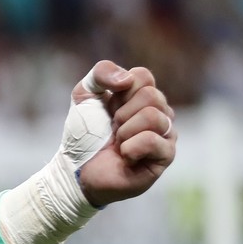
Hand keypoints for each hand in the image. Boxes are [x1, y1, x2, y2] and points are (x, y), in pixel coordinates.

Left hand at [65, 61, 177, 206]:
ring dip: (125, 132)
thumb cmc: (83, 134)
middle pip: (151, 95)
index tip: (107, 107)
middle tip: (112, 129)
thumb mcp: (84, 95)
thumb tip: (127, 79)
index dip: (119, 90)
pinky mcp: (166, 156)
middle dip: (121, 114)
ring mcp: (165, 133)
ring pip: (153, 116)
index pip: (143, 76)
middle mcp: (159, 111)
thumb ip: (101, 73)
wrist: (76, 169)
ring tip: (118, 143)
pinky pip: (152, 140)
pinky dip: (130, 148)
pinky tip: (125, 157)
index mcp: (141, 95)